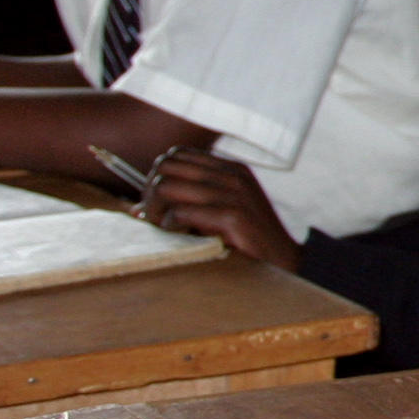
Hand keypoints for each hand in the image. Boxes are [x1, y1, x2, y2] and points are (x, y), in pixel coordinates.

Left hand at [141, 148, 302, 270]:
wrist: (283, 262)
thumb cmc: (245, 239)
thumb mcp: (219, 211)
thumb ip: (185, 202)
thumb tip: (135, 209)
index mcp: (230, 168)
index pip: (175, 156)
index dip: (158, 178)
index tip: (160, 205)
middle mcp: (232, 174)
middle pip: (165, 166)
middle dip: (151, 193)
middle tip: (158, 218)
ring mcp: (234, 193)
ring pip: (165, 187)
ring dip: (157, 211)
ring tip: (168, 229)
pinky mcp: (233, 216)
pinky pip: (180, 213)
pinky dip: (172, 226)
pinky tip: (183, 236)